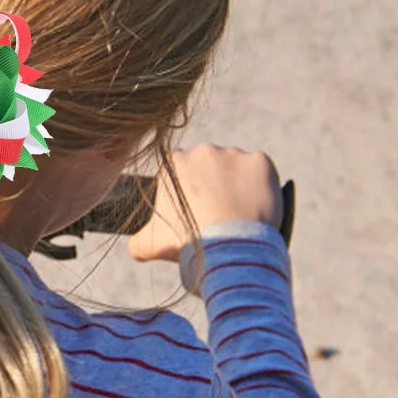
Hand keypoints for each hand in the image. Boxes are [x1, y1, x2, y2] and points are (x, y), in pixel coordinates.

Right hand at [127, 144, 281, 262]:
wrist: (228, 245)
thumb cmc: (187, 243)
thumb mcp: (150, 245)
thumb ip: (137, 241)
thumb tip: (135, 247)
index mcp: (174, 162)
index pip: (182, 171)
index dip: (189, 191)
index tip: (197, 210)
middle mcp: (203, 151)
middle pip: (210, 166)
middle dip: (214, 185)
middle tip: (219, 214)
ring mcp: (234, 154)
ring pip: (236, 168)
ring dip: (238, 184)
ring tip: (240, 213)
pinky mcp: (260, 162)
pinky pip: (261, 171)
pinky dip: (262, 185)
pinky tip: (257, 205)